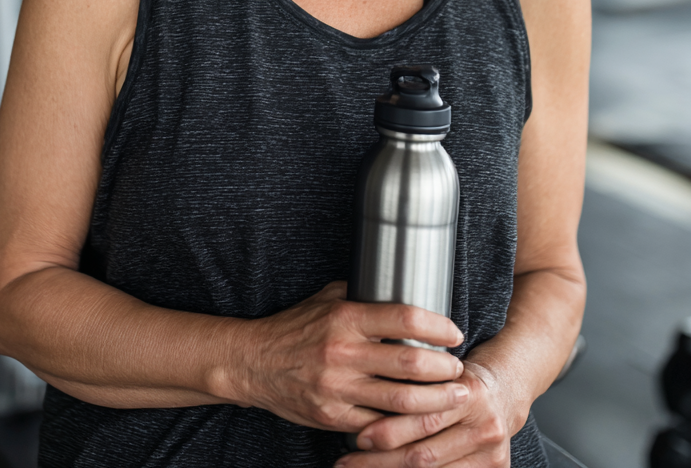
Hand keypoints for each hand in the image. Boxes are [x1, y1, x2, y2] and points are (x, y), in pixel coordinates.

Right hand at [220, 282, 468, 433]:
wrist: (253, 363)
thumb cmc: (293, 328)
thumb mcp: (325, 300)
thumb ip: (360, 295)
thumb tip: (398, 288)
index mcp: (344, 319)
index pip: (404, 319)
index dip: (437, 327)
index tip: (453, 333)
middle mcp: (343, 353)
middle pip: (411, 365)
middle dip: (446, 370)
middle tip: (461, 370)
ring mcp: (338, 389)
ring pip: (402, 402)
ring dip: (436, 402)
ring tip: (454, 397)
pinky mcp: (334, 417)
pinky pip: (379, 425)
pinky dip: (404, 425)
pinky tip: (420, 420)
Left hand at [337, 361, 514, 466]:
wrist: (503, 389)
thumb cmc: (458, 375)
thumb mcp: (437, 367)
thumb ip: (409, 379)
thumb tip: (364, 391)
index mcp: (468, 392)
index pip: (422, 418)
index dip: (387, 430)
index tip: (356, 437)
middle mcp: (485, 425)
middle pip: (425, 452)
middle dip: (382, 460)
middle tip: (349, 461)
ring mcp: (492, 451)